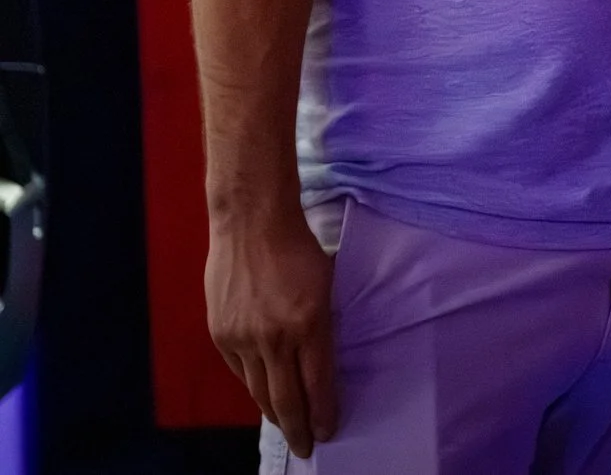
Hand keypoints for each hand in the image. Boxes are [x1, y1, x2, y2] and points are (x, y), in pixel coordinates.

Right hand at [205, 209, 338, 456]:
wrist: (252, 224)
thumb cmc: (299, 248)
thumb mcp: (328, 286)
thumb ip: (322, 326)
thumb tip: (320, 362)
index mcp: (309, 324)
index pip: (317, 384)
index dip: (323, 413)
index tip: (329, 431)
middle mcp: (274, 338)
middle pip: (286, 398)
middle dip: (298, 427)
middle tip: (307, 446)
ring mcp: (243, 338)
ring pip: (259, 390)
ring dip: (275, 413)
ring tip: (287, 427)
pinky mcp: (221, 334)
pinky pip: (239, 372)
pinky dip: (253, 386)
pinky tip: (263, 394)